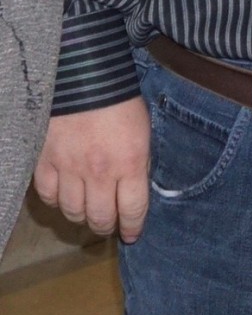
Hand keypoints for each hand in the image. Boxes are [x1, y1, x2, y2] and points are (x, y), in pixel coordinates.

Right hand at [32, 98, 150, 242]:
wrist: (86, 79)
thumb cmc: (121, 105)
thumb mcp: (143, 133)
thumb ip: (138, 164)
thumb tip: (134, 190)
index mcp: (130, 163)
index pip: (133, 209)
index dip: (133, 227)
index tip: (132, 235)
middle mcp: (99, 172)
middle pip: (100, 217)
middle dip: (106, 226)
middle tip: (108, 226)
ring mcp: (69, 168)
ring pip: (72, 211)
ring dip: (81, 216)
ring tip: (87, 213)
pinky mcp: (45, 162)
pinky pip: (48, 195)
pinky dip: (56, 202)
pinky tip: (64, 198)